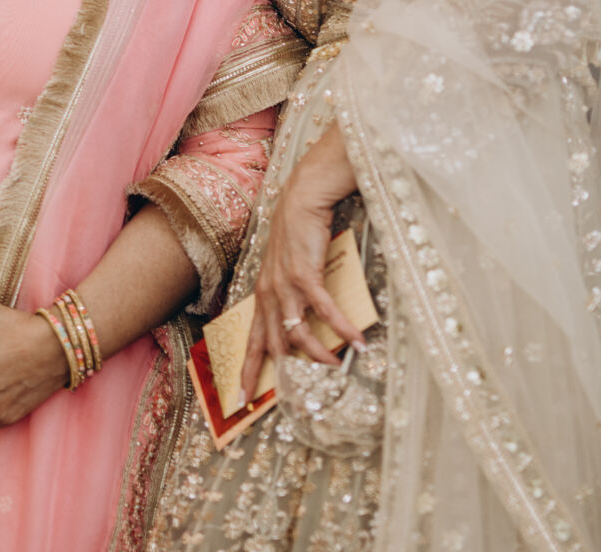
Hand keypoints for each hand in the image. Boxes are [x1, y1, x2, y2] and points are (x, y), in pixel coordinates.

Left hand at [240, 128, 365, 404]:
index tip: (242, 397)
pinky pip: (324, 309)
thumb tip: (303, 321)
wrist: (302, 197)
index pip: (251, 340)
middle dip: (276, 375)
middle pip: (270, 344)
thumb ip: (293, 295)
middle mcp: (268, 293)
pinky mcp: (304, 273)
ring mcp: (284, 284)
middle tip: (288, 402)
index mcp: (262, 294)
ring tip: (337, 368)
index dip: (247, 370)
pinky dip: (341, 327)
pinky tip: (358, 341)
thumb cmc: (299, 233)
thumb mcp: (289, 268)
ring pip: (297, 332)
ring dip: (318, 354)